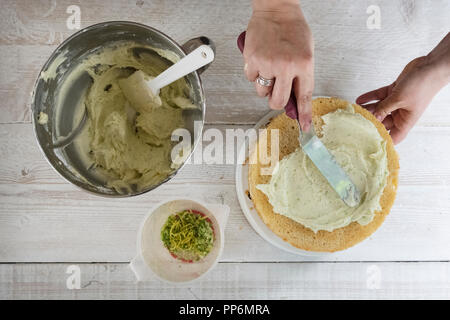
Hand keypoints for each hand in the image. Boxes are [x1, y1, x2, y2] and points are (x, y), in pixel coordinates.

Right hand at [244, 0, 313, 130]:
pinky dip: (254, 72)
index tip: (304, 127)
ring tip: (268, 67)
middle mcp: (286, 66)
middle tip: (275, 91)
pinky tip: (260, 60)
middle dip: (276, 100)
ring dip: (264, 84)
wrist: (276, 9)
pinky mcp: (252, 59)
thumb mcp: (306, 53)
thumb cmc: (292, 30)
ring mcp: (268, 63)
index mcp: (305, 64)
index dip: (304, 115)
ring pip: (262, 91)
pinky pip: (251, 78)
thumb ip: (301, 77)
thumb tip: (294, 102)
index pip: (304, 96)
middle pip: (278, 101)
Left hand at [357, 33, 449, 143]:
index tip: (370, 142)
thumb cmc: (422, 85)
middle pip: (383, 122)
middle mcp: (401, 113)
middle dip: (370, 122)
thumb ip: (384, 108)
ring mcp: (397, 102)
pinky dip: (370, 98)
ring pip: (379, 108)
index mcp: (406, 120)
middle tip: (356, 123)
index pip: (394, 136)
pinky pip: (379, 97)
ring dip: (368, 109)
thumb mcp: (399, 99)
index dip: (383, 140)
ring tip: (355, 110)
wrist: (429, 66)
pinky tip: (359, 100)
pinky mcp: (394, 92)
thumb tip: (372, 118)